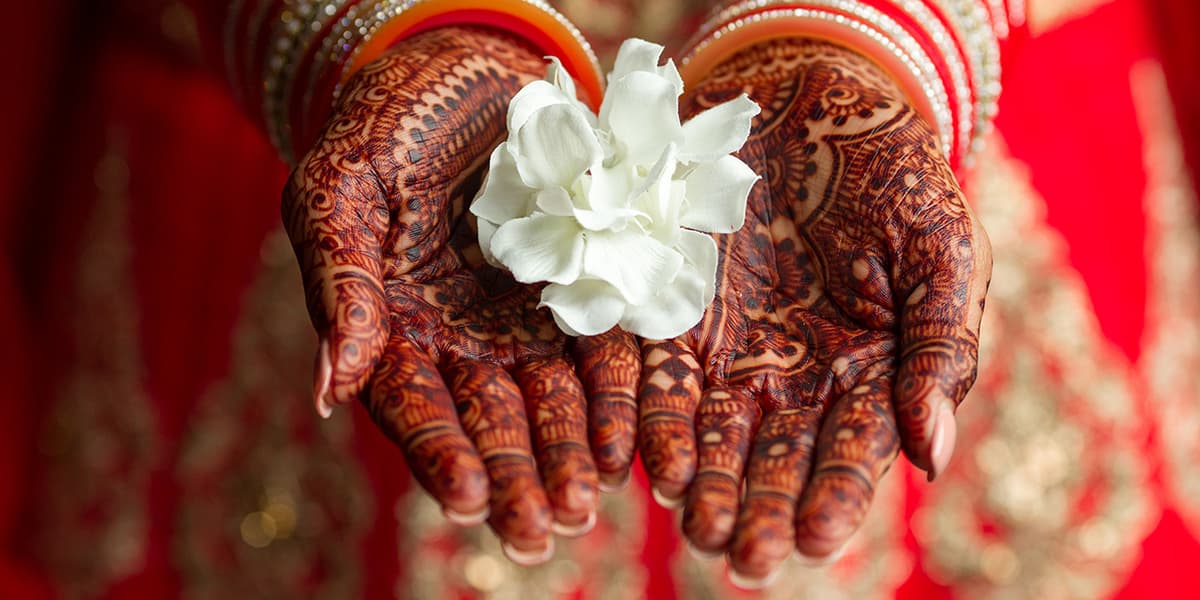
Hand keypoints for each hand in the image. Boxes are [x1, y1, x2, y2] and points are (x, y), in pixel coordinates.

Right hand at [282, 27, 639, 561]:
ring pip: (558, 402)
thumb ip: (339, 283)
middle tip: (540, 531)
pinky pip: (615, 352)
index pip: (417, 407)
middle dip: (516, 478)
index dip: (439, 452)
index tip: (466, 497)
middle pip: (493, 423)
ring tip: (587, 504)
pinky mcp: (594, 291)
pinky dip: (625, 399)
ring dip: (572, 456)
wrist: (469, 74)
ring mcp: (534, 323)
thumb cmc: (387, 128)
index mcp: (399, 332)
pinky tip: (632, 445)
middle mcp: (469, 344)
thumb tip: (329, 390)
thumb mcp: (342, 189)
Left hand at [637, 39, 991, 581]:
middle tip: (740, 556)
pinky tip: (653, 459)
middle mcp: (795, 380)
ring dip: (702, 481)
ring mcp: (732, 352)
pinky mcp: (675, 316)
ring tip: (694, 523)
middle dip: (757, 508)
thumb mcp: (944, 254)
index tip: (812, 538)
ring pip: (712, 433)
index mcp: (867, 378)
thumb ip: (941, 350)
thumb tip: (934, 453)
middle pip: (773, 460)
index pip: (852, 455)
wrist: (818, 102)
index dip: (835, 499)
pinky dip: (656, 419)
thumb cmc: (897, 180)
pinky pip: (661, 377)